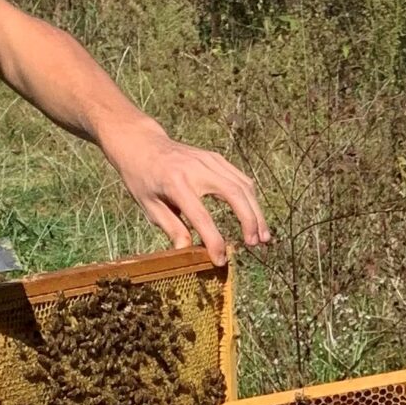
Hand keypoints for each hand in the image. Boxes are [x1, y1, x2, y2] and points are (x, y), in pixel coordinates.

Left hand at [101, 118, 270, 263]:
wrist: (143, 144)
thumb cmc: (143, 179)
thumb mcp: (149, 206)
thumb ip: (170, 227)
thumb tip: (187, 252)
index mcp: (175, 183)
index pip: (201, 216)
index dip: (214, 240)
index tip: (220, 259)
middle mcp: (196, 168)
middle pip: (234, 194)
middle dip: (248, 220)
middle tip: (255, 244)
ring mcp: (210, 160)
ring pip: (243, 186)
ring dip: (256, 212)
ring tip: (262, 236)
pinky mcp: (216, 158)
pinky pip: (240, 178)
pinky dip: (251, 199)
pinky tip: (255, 217)